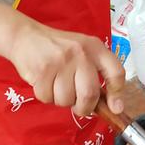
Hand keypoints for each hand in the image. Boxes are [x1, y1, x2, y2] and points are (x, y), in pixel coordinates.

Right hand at [9, 19, 124, 115]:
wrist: (27, 37)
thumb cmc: (59, 48)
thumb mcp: (83, 52)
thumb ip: (97, 74)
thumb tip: (111, 106)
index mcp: (95, 48)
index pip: (116, 72)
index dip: (117, 94)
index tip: (115, 108)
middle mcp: (81, 53)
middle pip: (89, 94)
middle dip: (85, 107)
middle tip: (79, 106)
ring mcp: (61, 61)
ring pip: (67, 100)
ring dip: (62, 101)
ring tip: (57, 86)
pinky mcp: (42, 70)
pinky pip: (48, 98)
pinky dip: (47, 97)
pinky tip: (45, 83)